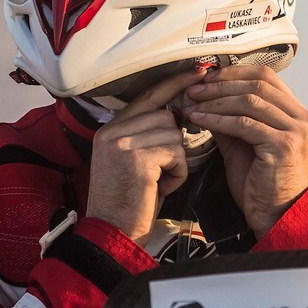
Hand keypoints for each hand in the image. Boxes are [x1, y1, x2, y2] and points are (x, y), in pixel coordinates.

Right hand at [85, 67, 204, 242]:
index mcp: (110, 130)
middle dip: (174, 143)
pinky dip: (177, 173)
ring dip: (176, 161)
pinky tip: (160, 188)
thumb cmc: (128, 204)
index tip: (198, 73)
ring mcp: (121, 143)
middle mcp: (112, 132)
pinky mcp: (136, 158)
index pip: (147, 97)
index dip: (173, 84)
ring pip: (173, 134)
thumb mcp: (131, 163)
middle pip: (164, 116)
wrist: (112, 235)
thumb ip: (146, 137)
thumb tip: (177, 116)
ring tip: (159, 182)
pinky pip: (176, 153)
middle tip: (162, 170)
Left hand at [180, 65, 307, 236]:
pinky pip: (244, 124)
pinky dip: (218, 119)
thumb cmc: (263, 188)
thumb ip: (232, 119)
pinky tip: (200, 120)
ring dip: (216, 100)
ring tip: (193, 104)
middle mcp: (305, 120)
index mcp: (301, 116)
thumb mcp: (244, 144)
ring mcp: (298, 131)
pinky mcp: (284, 145)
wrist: (276, 217)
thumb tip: (206, 97)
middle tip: (195, 89)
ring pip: (250, 101)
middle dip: (222, 84)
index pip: (268, 78)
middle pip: (259, 84)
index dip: (235, 73)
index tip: (208, 78)